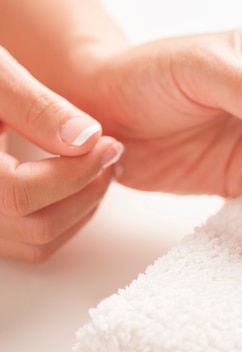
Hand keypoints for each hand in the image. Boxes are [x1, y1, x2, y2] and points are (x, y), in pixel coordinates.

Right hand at [0, 47, 122, 262]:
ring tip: (96, 165)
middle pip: (37, 227)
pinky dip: (62, 218)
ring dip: (79, 208)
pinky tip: (75, 180)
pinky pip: (28, 242)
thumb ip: (37, 107)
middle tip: (109, 154)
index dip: (76, 171)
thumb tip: (87, 139)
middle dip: (86, 191)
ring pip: (36, 243)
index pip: (22, 195)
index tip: (107, 144)